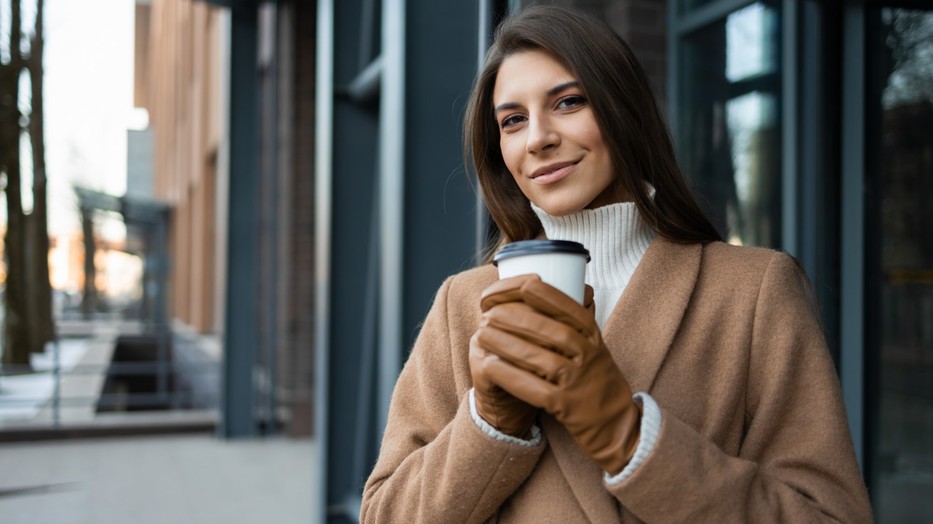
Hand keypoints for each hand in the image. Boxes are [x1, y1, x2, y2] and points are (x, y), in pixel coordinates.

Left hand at [474, 278, 640, 474]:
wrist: (618, 426)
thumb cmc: (598, 381)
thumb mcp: (595, 348)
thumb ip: (575, 324)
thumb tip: (548, 290)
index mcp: (595, 338)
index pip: (571, 310)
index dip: (545, 296)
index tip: (522, 284)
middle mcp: (589, 357)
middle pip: (552, 332)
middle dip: (517, 318)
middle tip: (490, 312)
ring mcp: (578, 382)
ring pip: (539, 359)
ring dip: (507, 345)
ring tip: (483, 334)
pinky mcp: (566, 406)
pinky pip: (534, 389)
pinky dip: (510, 376)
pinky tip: (490, 366)